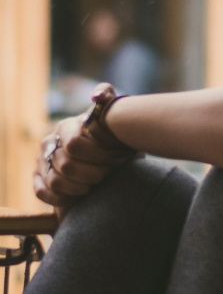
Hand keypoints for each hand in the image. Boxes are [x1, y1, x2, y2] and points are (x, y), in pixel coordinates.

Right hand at [33, 84, 130, 217]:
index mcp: (66, 127)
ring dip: (79, 186)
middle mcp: (49, 143)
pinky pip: (42, 192)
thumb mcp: (112, 113)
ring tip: (95, 184)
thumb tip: (97, 96)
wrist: (108, 156)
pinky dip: (61, 197)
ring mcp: (42, 162)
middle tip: (106, 174)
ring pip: (56, 181)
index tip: (112, 159)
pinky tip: (78, 196)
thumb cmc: (111, 135)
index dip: (95, 155)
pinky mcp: (39, 179)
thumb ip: (106, 95)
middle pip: (66, 165)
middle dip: (91, 173)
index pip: (74, 144)